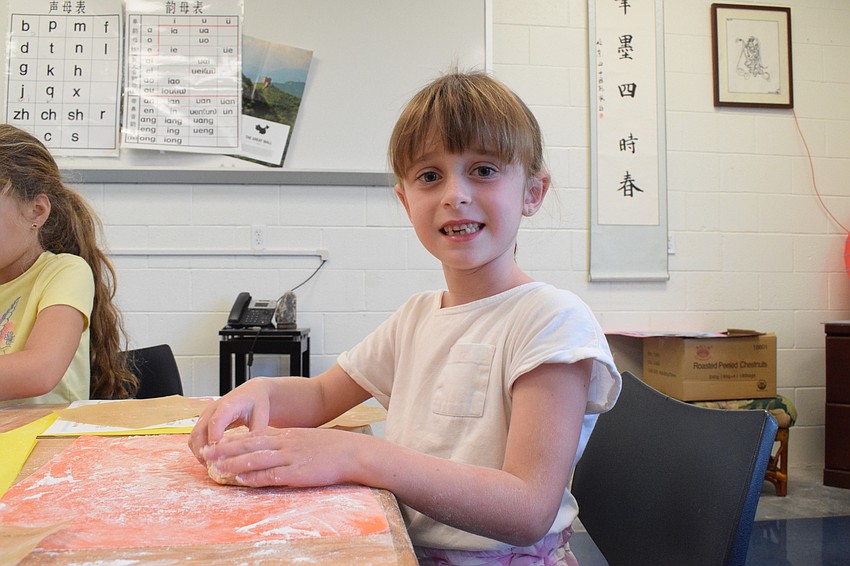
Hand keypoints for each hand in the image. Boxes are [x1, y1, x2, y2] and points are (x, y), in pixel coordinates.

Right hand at [188, 377, 273, 462]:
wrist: (251, 393)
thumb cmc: (257, 403)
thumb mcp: (262, 416)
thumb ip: (256, 433)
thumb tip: (251, 453)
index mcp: (229, 405)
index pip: (215, 422)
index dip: (214, 440)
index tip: (219, 457)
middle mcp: (212, 409)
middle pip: (199, 432)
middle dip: (205, 453)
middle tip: (216, 468)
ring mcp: (205, 415)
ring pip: (193, 437)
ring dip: (200, 453)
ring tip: (214, 466)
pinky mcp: (203, 421)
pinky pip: (195, 438)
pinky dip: (200, 450)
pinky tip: (212, 459)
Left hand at [200, 427, 368, 487]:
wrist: (353, 452)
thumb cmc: (331, 447)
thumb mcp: (306, 437)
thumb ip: (287, 440)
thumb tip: (269, 445)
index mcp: (287, 434)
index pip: (254, 435)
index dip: (232, 440)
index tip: (215, 442)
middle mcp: (285, 442)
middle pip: (249, 445)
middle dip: (226, 449)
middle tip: (207, 453)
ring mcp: (290, 457)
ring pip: (256, 459)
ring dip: (234, 464)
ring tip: (216, 468)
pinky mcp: (297, 472)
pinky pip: (272, 475)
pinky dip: (255, 478)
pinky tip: (242, 480)